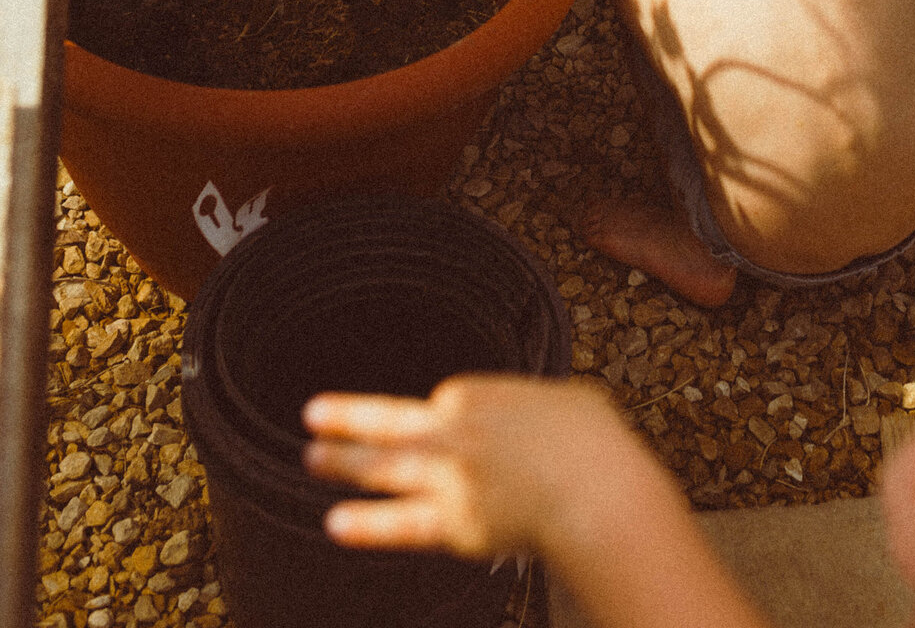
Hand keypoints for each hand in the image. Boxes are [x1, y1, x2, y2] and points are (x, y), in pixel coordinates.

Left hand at [303, 375, 658, 563]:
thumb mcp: (568, 400)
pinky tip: (335, 523)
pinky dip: (367, 524)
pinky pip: (400, 525)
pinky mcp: (453, 524)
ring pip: (383, 467)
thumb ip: (541, 407)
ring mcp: (447, 478)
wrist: (597, 491)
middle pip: (389, 423)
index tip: (440, 429)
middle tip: (311, 415)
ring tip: (311, 460)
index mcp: (477, 395)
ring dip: (344, 463)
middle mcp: (451, 430)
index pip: (441, 404)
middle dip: (348, 419)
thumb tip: (550, 413)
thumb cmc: (594, 443)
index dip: (440, 420)